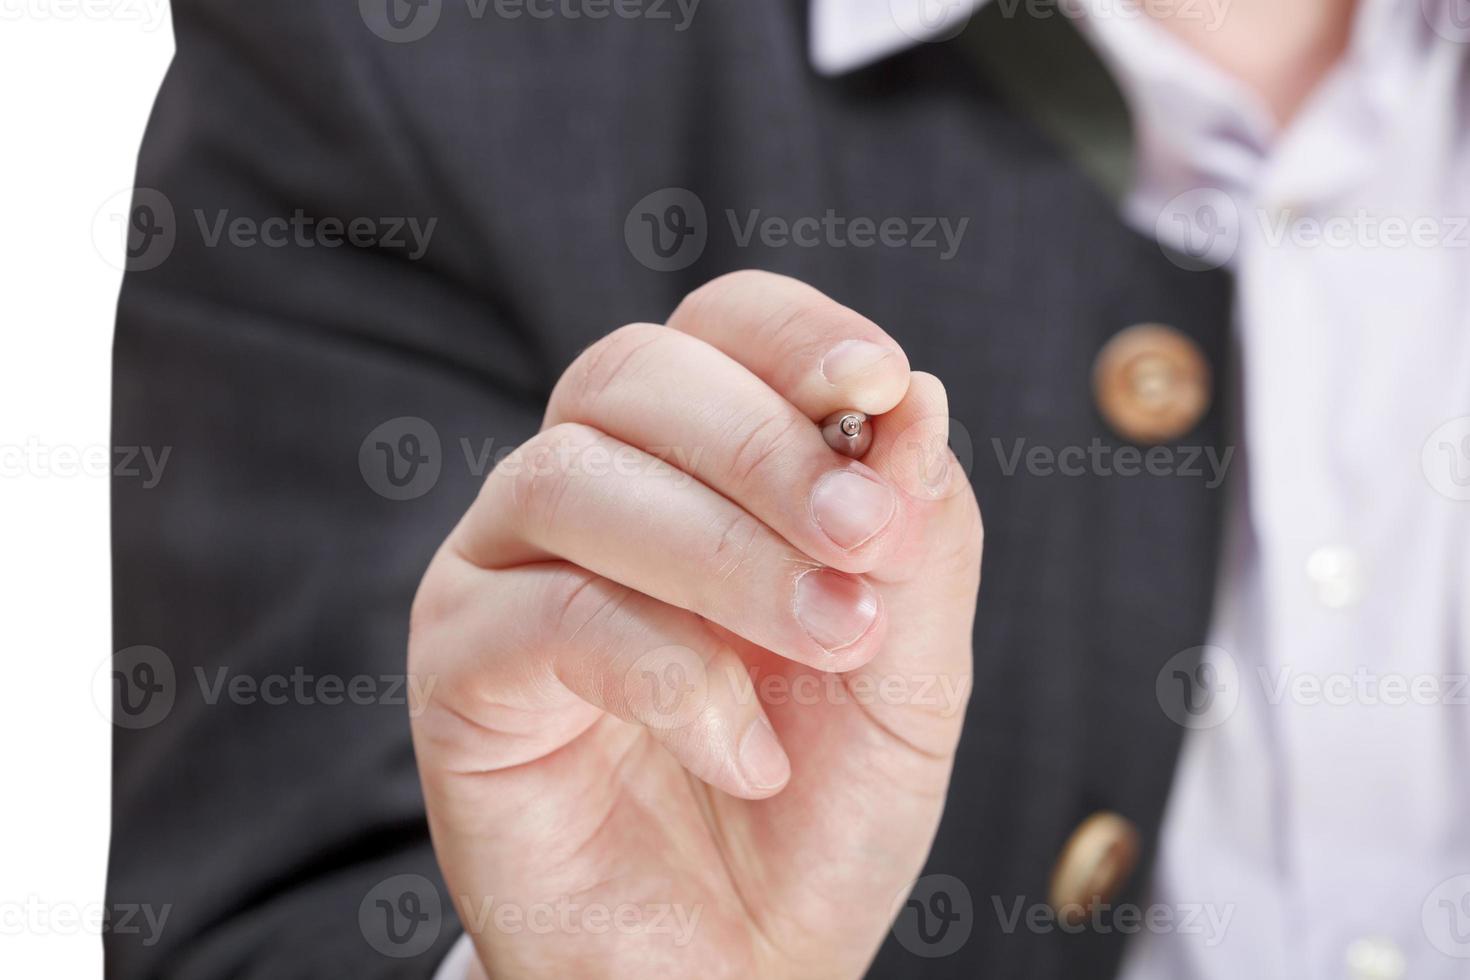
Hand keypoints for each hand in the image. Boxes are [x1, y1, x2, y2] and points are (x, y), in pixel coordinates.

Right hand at [409, 270, 982, 978]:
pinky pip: (547, 614)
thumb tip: (919, 396)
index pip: (716, 331)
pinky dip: (669, 673)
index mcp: (694, 467)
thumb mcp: (909, 673)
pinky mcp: (460, 672)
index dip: (791, 334)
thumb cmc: (818, 811)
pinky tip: (744, 753)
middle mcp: (584, 493)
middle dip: (765, 447)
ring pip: (574, 476)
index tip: (881, 383)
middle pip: (630, 376)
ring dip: (725, 554)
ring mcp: (506, 573)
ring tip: (830, 643)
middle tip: (866, 542)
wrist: (736, 968)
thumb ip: (917, 540)